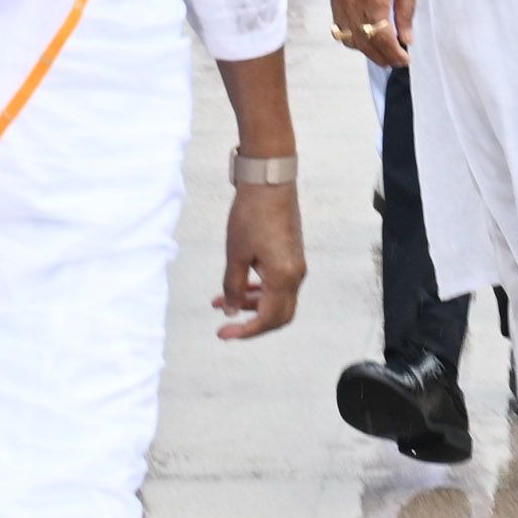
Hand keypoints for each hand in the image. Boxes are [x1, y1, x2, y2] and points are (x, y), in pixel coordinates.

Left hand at [216, 179, 306, 336]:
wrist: (269, 183)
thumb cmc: (252, 215)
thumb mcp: (236, 254)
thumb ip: (234, 287)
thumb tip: (231, 311)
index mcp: (283, 278)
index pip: (267, 319)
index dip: (245, 331)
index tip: (223, 334)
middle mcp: (296, 276)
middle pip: (278, 316)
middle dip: (252, 324)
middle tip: (227, 327)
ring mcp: (296, 266)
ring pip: (277, 300)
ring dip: (252, 305)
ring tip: (221, 302)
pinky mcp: (292, 256)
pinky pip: (278, 285)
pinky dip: (259, 291)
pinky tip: (239, 286)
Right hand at [331, 0, 418, 67]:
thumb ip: (406, 11)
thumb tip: (405, 38)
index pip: (380, 37)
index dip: (393, 53)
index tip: (405, 59)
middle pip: (363, 42)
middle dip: (381, 56)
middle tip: (396, 61)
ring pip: (348, 37)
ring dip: (366, 49)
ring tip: (383, 52)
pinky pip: (339, 25)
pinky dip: (353, 36)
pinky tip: (367, 36)